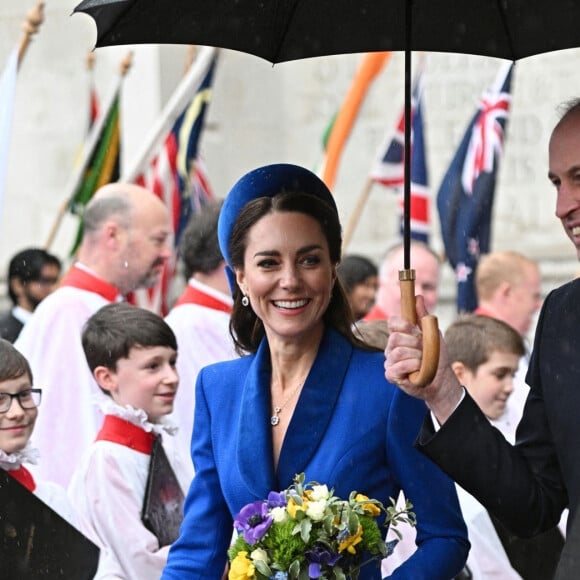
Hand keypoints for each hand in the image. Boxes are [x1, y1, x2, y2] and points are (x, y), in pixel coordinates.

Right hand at [384, 296, 463, 423]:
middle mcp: (391, 348)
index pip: (392, 323)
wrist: (442, 379)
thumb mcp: (432, 334)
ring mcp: (389, 362)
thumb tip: (418, 297)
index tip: (414, 329)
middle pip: (395, 337)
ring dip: (417, 357)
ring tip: (423, 362)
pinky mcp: (391, 375)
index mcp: (400, 336)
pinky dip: (412, 367)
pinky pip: (398, 366)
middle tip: (424, 350)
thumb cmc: (436, 357)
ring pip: (398, 352)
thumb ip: (423, 316)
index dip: (402, 324)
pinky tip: (418, 371)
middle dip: (414, 343)